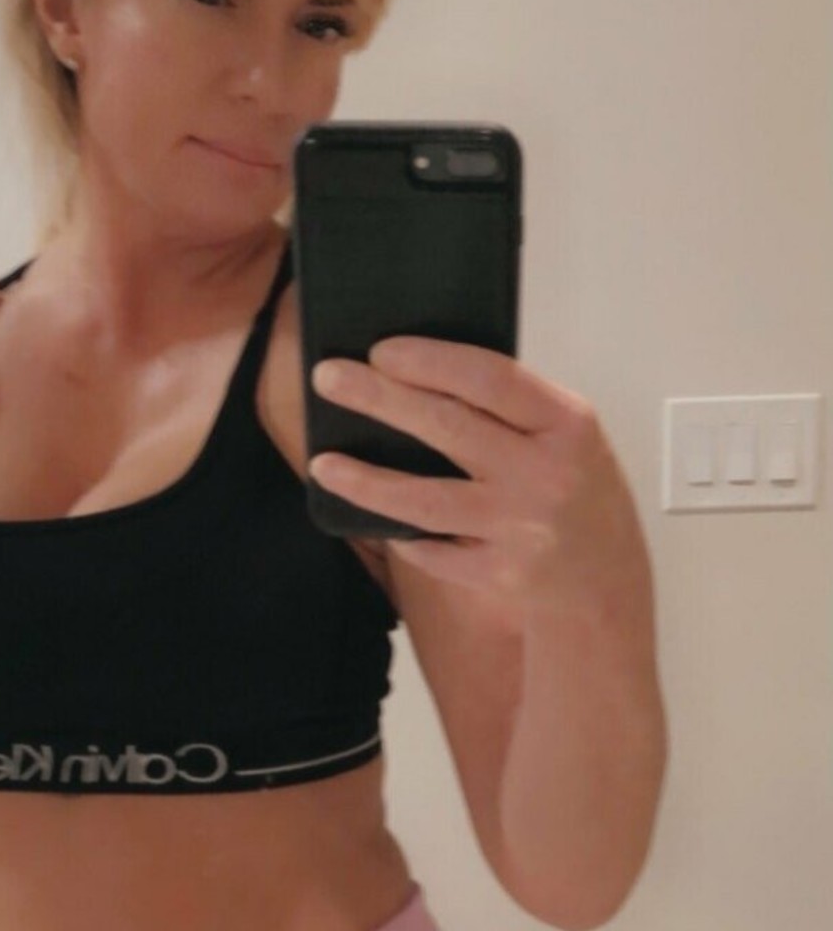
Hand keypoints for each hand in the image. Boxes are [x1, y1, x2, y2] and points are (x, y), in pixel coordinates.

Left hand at [307, 335, 650, 625]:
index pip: (490, 378)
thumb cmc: (576, 489)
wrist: (606, 581)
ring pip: (425, 501)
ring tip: (323, 463)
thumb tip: (417, 373)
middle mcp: (546, 475)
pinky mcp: (499, 575)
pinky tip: (374, 519)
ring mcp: (521, 529)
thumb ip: (511, 406)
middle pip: (446, 429)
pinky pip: (432, 551)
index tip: (379, 349)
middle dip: (378, 398)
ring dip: (365, 481)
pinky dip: (400, 533)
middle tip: (327, 378)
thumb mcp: (566, 435)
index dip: (430, 361)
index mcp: (567, 424)